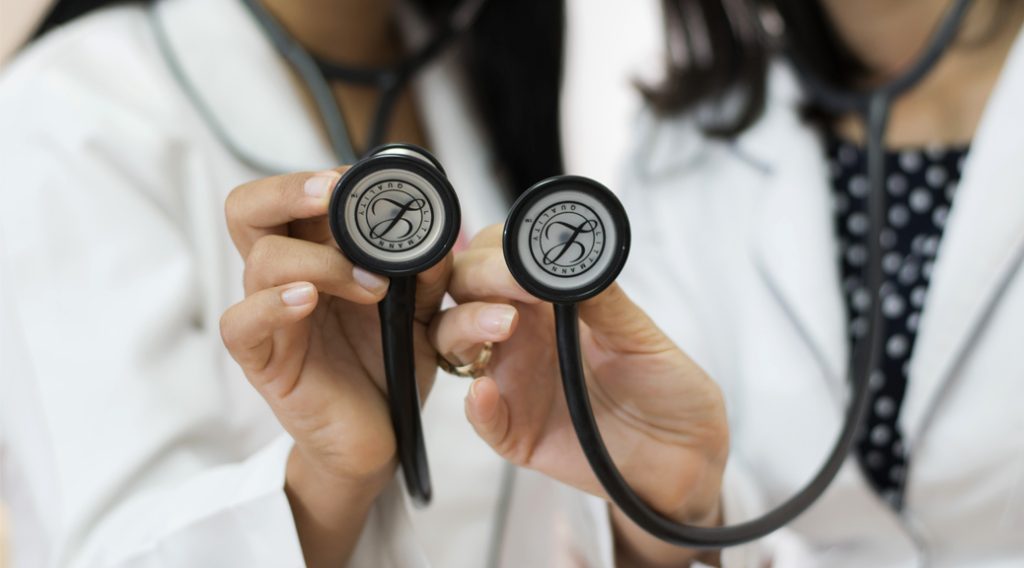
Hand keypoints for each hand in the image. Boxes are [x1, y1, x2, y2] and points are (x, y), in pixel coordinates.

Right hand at [218, 170, 475, 564]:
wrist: (377, 436)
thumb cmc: (387, 363)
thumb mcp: (419, 311)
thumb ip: (426, 272)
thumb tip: (441, 234)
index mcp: (315, 253)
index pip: (289, 196)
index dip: (316, 178)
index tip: (358, 179)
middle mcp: (282, 277)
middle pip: (247, 209)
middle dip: (289, 190)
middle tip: (334, 194)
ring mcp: (268, 317)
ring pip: (260, 261)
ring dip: (320, 262)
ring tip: (372, 288)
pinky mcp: (261, 361)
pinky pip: (241, 322)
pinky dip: (272, 304)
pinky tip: (306, 301)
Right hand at [430, 225, 729, 529]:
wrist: (686, 454)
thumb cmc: (666, 388)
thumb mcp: (641, 336)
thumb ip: (601, 299)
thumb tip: (568, 257)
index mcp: (547, 305)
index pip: (497, 262)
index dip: (499, 253)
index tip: (521, 257)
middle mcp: (520, 337)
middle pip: (464, 294)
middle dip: (477, 280)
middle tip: (508, 285)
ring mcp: (513, 382)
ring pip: (455, 344)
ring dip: (466, 326)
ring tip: (502, 326)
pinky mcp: (515, 431)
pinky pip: (481, 416)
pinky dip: (477, 404)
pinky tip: (486, 391)